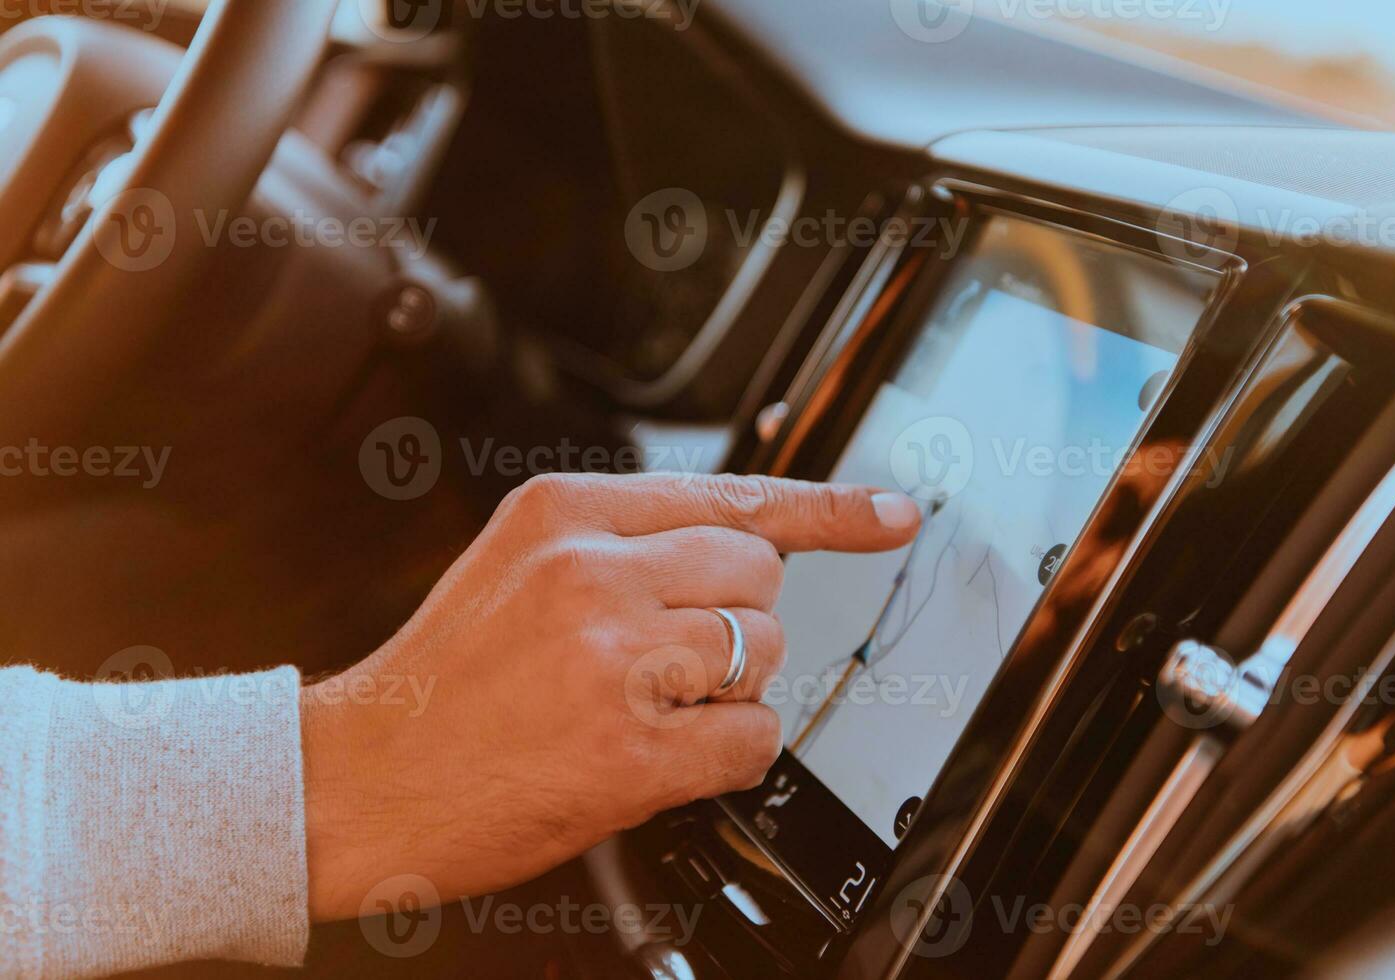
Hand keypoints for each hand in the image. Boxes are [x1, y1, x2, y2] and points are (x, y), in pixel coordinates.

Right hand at [300, 472, 920, 920]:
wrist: (357, 779)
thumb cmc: (441, 682)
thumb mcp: (514, 567)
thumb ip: (619, 544)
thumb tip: (738, 548)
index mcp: (565, 514)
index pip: (732, 495)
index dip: (830, 509)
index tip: (894, 514)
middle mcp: (593, 573)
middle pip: (760, 574)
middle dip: (737, 623)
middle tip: (671, 662)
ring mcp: (615, 662)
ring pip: (762, 653)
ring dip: (727, 690)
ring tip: (645, 708)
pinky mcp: (631, 751)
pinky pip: (750, 740)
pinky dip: (725, 755)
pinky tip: (657, 756)